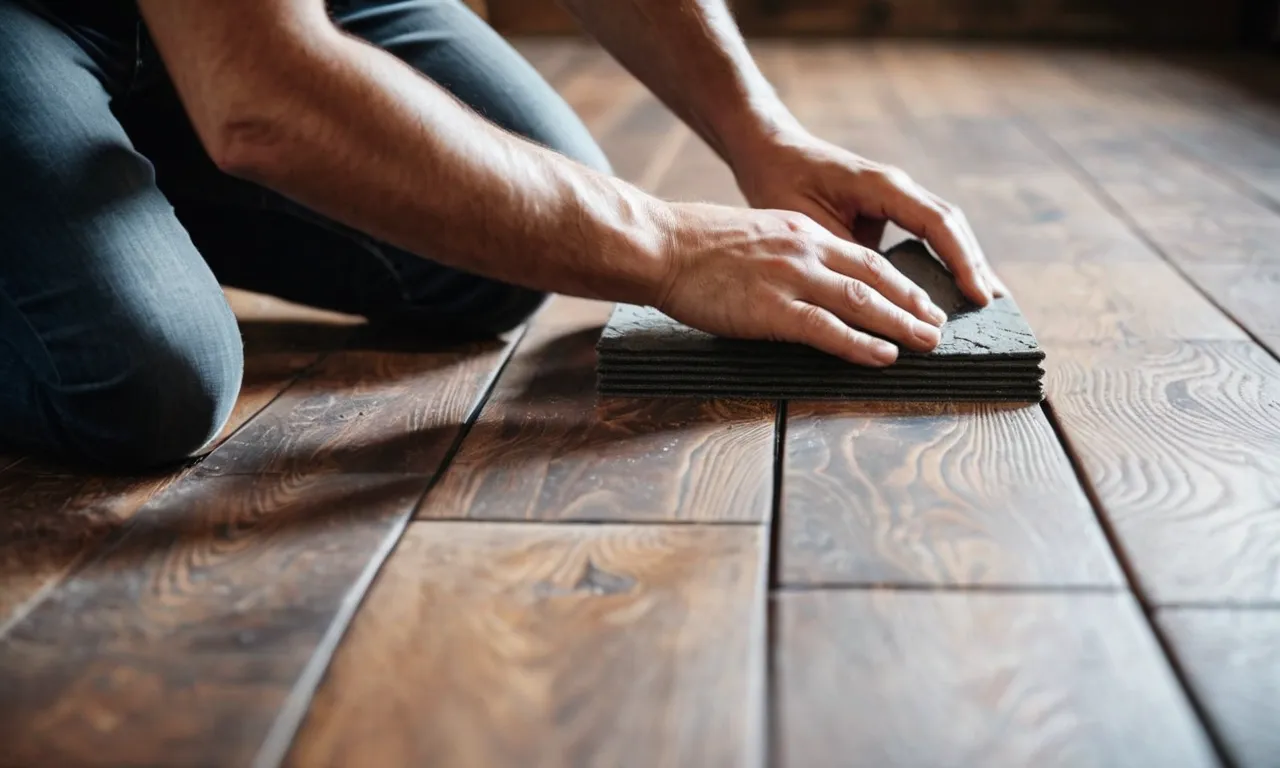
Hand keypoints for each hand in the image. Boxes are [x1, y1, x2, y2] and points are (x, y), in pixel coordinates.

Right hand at [653, 202, 948, 365]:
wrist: (660, 245)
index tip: (920, 300)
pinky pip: (827, 329)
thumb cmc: (693, 246)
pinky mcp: (771, 308)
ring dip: (900, 325)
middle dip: (912, 303)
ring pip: (862, 302)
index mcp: (800, 232)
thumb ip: (782, 256)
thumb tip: (802, 283)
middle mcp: (804, 250)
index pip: (863, 257)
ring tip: (927, 343)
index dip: (898, 282)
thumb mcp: (751, 237)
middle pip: (875, 277)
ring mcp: (790, 278)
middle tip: (938, 326)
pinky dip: (861, 344)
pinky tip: (884, 356)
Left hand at [730, 128, 1007, 304]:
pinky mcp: (887, 208)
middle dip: (973, 264)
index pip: (937, 222)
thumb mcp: (809, 225)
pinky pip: (925, 233)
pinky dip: (941, 257)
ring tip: (985, 301)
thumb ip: (846, 257)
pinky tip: (949, 286)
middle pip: (950, 226)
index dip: (961, 260)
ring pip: (942, 229)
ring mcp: (895, 196)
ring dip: (962, 261)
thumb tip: (877, 299)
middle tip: (994, 305)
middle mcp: (897, 187)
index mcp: (883, 185)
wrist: (768, 150)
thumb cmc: (781, 182)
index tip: (978, 294)